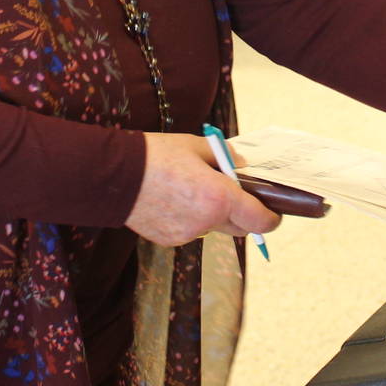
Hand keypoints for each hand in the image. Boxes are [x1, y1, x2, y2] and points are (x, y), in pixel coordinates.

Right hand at [128, 133, 281, 246]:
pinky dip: (191, 219)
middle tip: (233, 194)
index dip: (271, 219)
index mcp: (219, 197)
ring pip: (213, 228)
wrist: (112, 176)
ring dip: (213, 215)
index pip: (260, 221)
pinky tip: (173, 200)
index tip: (273, 212)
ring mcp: (187, 234)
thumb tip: (241, 164)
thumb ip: (225, 157)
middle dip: (242, 214)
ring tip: (192, 191)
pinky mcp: (170, 240)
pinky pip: (191, 231)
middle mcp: (207, 221)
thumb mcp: (195, 145)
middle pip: (240, 228)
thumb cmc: (155, 156)